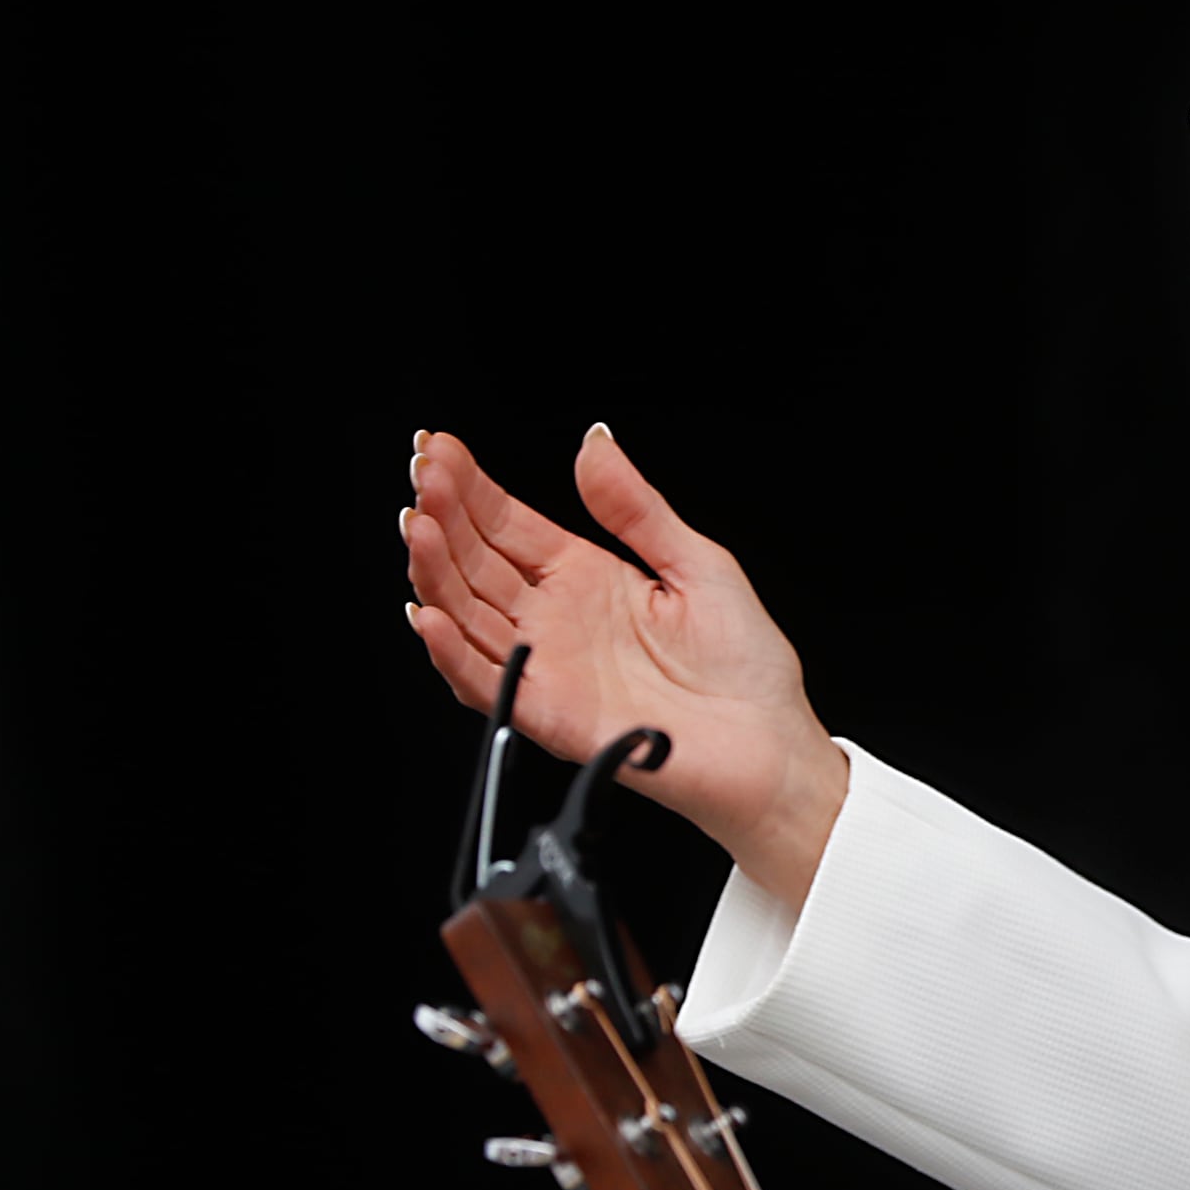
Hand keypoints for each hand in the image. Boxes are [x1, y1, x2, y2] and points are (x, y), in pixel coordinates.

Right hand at [401, 424, 847, 909]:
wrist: (771, 746)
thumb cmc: (745, 666)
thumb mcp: (697, 563)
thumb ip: (636, 508)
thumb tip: (596, 443)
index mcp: (586, 578)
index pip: (509, 524)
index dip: (471, 487)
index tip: (439, 448)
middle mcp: (555, 620)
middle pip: (476, 563)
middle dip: (442, 517)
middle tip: (423, 475)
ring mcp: (547, 666)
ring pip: (467, 615)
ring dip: (435, 573)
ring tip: (418, 527)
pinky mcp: (550, 715)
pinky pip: (487, 684)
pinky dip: (453, 653)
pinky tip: (432, 617)